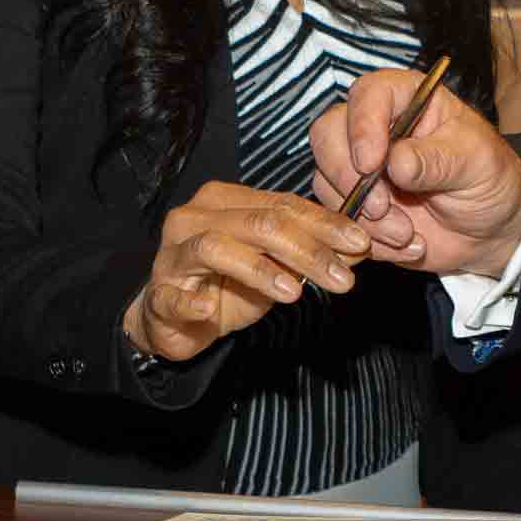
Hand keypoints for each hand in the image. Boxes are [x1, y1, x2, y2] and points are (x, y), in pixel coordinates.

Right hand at [120, 180, 369, 363]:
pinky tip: (209, 310)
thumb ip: (311, 253)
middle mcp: (198, 216)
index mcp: (229, 201)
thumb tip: (360, 247)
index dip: (326, 223)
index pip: (284, 204)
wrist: (172, 319)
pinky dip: (191, 303)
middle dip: (308, 249)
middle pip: (260, 222)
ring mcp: (173, 252)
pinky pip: (172, 296)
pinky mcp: (158, 291)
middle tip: (342, 276)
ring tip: (296, 292)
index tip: (361, 241)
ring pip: (219, 247)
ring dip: (261, 270)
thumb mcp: (277, 268)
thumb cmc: (227, 285)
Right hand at [308, 67, 520, 277]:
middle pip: (327, 134)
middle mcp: (376, 128)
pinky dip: (369, 240)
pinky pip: (338, 220)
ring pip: (327, 182)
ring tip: (407, 233)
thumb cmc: (489, 180)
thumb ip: (437, 160)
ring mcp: (360, 167)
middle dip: (347, 176)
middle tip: (381, 208)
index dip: (362, 126)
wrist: (490, 230)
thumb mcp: (475, 164)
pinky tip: (409, 245)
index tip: (372, 163)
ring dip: (363, 217)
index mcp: (408, 99)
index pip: (367, 94)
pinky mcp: (356, 204)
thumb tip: (397, 162)